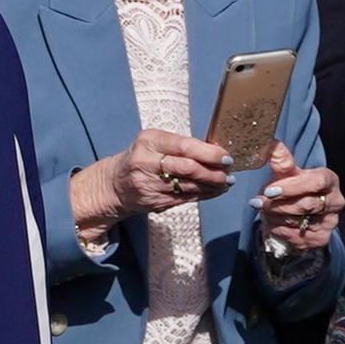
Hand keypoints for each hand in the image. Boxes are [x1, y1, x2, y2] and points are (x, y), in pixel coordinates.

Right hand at [70, 126, 232, 246]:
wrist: (115, 184)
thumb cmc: (142, 157)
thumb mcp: (154, 143)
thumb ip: (181, 145)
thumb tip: (216, 151)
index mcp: (148, 141)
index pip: (184, 146)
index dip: (209, 153)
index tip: (225, 157)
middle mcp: (146, 162)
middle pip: (188, 168)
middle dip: (213, 172)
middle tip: (229, 172)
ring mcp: (148, 185)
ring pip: (189, 186)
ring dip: (213, 185)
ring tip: (227, 182)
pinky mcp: (154, 202)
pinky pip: (185, 198)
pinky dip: (204, 194)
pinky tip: (215, 190)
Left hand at [253, 146, 342, 262]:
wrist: (293, 214)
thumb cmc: (290, 188)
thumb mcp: (285, 174)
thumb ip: (280, 160)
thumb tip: (271, 143)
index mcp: (329, 180)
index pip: (316, 182)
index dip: (292, 187)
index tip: (269, 190)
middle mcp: (336, 201)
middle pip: (306, 204)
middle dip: (277, 204)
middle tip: (258, 202)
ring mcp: (331, 222)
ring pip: (299, 222)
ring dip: (275, 217)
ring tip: (263, 211)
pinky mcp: (322, 239)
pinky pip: (297, 237)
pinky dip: (280, 230)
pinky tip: (272, 223)